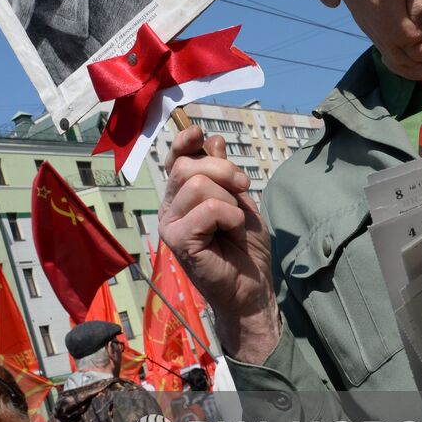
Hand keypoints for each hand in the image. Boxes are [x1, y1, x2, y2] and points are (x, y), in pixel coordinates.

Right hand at [159, 126, 277, 362]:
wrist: (252, 287)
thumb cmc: (245, 249)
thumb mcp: (239, 201)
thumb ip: (224, 174)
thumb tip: (213, 140)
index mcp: (181, 197)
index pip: (174, 160)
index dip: (183, 141)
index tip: (198, 134)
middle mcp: (169, 208)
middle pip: (188, 167)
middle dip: (224, 170)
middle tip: (243, 187)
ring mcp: (170, 225)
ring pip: (198, 185)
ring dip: (229, 200)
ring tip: (234, 222)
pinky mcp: (178, 241)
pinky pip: (208, 209)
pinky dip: (229, 217)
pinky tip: (229, 233)